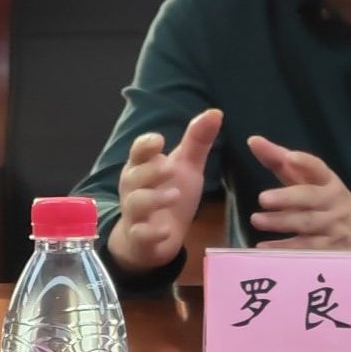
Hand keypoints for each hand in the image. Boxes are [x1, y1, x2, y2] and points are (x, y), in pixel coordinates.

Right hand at [107, 109, 221, 273]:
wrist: (152, 239)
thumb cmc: (168, 194)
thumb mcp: (186, 167)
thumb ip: (198, 141)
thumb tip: (216, 111)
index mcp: (143, 166)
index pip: (138, 151)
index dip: (145, 145)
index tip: (159, 140)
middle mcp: (134, 188)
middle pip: (135, 176)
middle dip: (151, 171)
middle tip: (171, 168)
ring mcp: (135, 214)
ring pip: (136, 203)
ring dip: (154, 199)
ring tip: (176, 195)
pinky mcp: (140, 238)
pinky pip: (140, 234)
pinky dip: (152, 232)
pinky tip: (166, 231)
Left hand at [246, 135, 350, 250]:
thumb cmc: (326, 202)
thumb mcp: (309, 182)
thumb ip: (281, 163)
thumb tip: (253, 141)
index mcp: (328, 181)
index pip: (318, 169)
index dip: (305, 162)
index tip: (290, 157)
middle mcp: (332, 202)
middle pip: (311, 198)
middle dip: (287, 197)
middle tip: (263, 198)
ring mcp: (333, 226)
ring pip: (307, 223)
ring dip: (281, 222)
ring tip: (257, 220)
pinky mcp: (329, 249)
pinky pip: (305, 249)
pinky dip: (284, 248)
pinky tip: (264, 248)